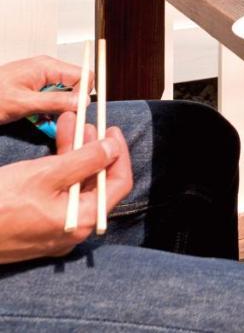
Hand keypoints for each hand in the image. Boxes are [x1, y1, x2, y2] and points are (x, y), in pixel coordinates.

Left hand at [0, 55, 85, 125]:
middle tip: (58, 120)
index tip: (75, 112)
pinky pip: (52, 98)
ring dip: (57, 110)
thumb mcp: (23, 103)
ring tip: (43, 121)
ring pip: (65, 94)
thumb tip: (82, 102)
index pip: (84, 76)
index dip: (83, 95)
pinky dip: (48, 111)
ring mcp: (40, 78)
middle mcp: (46, 69)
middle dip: (70, 105)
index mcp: (47, 66)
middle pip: (76, 86)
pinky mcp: (34, 88)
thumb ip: (55, 102)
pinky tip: (37, 120)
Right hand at [0, 117, 131, 263]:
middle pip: (97, 183)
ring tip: (69, 126)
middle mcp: (74, 229)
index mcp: (83, 219)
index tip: (111, 130)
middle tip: (86, 124)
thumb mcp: (45, 174)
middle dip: (93, 149)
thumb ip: (84, 160)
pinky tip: (54, 151)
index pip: (119, 183)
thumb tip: (112, 148)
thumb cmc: (0, 204)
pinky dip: (60, 172)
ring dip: (75, 156)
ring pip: (76, 187)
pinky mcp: (38, 228)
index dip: (118, 154)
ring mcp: (56, 231)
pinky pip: (59, 196)